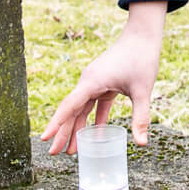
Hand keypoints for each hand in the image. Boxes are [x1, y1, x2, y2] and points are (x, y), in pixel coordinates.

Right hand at [40, 0, 165, 154]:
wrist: (142, 36)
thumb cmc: (141, 59)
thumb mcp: (142, 90)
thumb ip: (140, 117)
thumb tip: (142, 143)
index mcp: (92, 82)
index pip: (69, 106)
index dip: (56, 123)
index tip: (45, 138)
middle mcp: (88, 82)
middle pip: (71, 110)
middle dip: (63, 132)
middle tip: (54, 153)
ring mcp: (95, 83)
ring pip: (81, 109)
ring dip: (76, 128)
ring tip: (71, 151)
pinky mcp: (103, 83)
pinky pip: (93, 105)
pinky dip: (93, 120)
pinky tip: (93, 137)